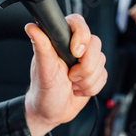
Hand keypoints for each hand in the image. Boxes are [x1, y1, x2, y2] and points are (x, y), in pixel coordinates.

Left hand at [24, 14, 106, 135]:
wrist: (52, 112)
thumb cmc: (43, 90)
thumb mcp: (42, 69)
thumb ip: (41, 47)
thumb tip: (31, 28)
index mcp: (60, 40)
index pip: (78, 23)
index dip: (81, 36)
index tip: (75, 53)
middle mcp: (75, 46)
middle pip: (95, 44)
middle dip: (85, 66)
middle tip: (70, 75)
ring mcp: (86, 59)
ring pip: (101, 61)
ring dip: (87, 79)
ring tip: (72, 83)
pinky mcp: (95, 72)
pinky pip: (104, 75)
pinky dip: (92, 87)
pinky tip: (78, 89)